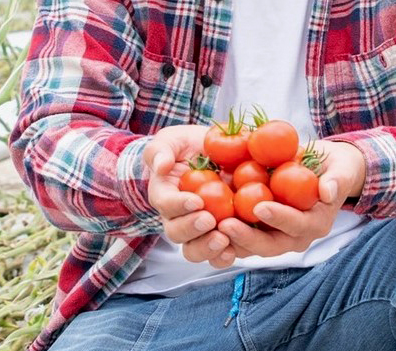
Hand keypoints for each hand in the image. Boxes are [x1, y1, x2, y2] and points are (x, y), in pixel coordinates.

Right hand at [142, 124, 233, 267]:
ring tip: (222, 240)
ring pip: (194, 250)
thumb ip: (162, 150)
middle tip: (209, 220)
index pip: (165, 203)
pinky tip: (233, 250)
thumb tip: (161, 166)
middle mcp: (178, 217)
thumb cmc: (189, 146)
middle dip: (192, 229)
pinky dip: (223, 256)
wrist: (212, 155)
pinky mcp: (219, 234)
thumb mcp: (173, 139)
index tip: (196, 200)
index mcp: (165, 194)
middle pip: (177, 233)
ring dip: (206, 248)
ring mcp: (198, 229)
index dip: (178, 205)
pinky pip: (217, 255)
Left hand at [214, 140, 366, 263]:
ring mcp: (278, 237)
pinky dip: (226, 236)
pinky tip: (206, 225)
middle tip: (224, 224)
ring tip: (209, 227)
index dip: (279, 217)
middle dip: (247, 237)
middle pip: (270, 245)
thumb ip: (336, 179)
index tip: (259, 206)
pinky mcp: (262, 232)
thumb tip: (327, 191)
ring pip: (252, 247)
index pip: (296, 225)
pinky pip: (243, 239)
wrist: (326, 171)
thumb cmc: (335, 168)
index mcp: (316, 223)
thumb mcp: (341, 169)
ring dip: (231, 241)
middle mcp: (297, 237)